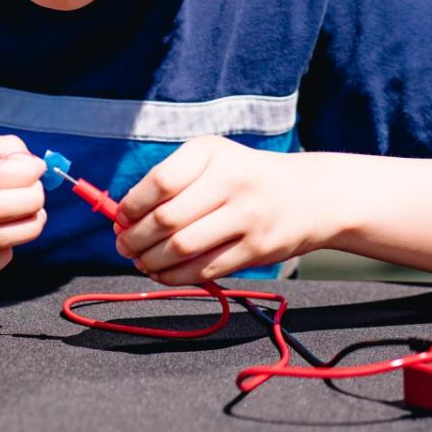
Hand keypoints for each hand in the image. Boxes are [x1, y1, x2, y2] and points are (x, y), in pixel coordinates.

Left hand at [113, 137, 338, 285]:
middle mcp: (231, 181)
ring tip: (140, 260)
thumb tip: (124, 217)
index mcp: (212, 154)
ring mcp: (247, 217)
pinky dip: (175, 277)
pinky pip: (204, 270)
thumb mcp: (213, 160)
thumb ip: (172, 181)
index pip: (160, 182)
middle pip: (167, 219)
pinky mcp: (256, 249)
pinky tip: (163, 272)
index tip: (121, 218)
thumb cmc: (246, 178)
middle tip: (124, 244)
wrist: (310, 195)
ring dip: (151, 261)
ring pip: (183, 249)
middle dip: (135, 238)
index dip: (132, 206)